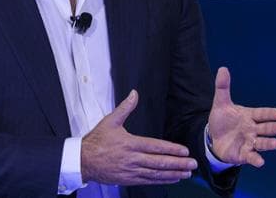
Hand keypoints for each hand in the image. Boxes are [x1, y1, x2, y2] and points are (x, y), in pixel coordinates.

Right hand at [81, 90, 197, 185]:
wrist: (83, 160)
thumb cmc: (96, 141)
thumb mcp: (110, 121)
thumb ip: (125, 107)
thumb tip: (134, 93)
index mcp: (130, 143)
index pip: (155, 147)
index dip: (171, 149)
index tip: (184, 151)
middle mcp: (133, 159)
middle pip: (159, 162)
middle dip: (178, 163)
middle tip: (192, 164)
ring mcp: (131, 171)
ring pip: (156, 174)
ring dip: (173, 174)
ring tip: (186, 173)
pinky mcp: (128, 179)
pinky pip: (148, 181)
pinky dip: (161, 180)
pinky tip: (172, 179)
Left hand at [207, 67, 275, 166]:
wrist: (214, 138)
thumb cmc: (222, 120)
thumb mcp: (221, 103)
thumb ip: (223, 87)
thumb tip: (223, 68)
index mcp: (250, 116)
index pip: (262, 114)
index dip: (270, 114)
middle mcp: (252, 129)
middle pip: (265, 128)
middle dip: (273, 128)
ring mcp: (249, 142)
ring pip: (261, 143)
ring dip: (268, 143)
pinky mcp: (244, 154)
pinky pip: (251, 156)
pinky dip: (256, 159)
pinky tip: (260, 162)